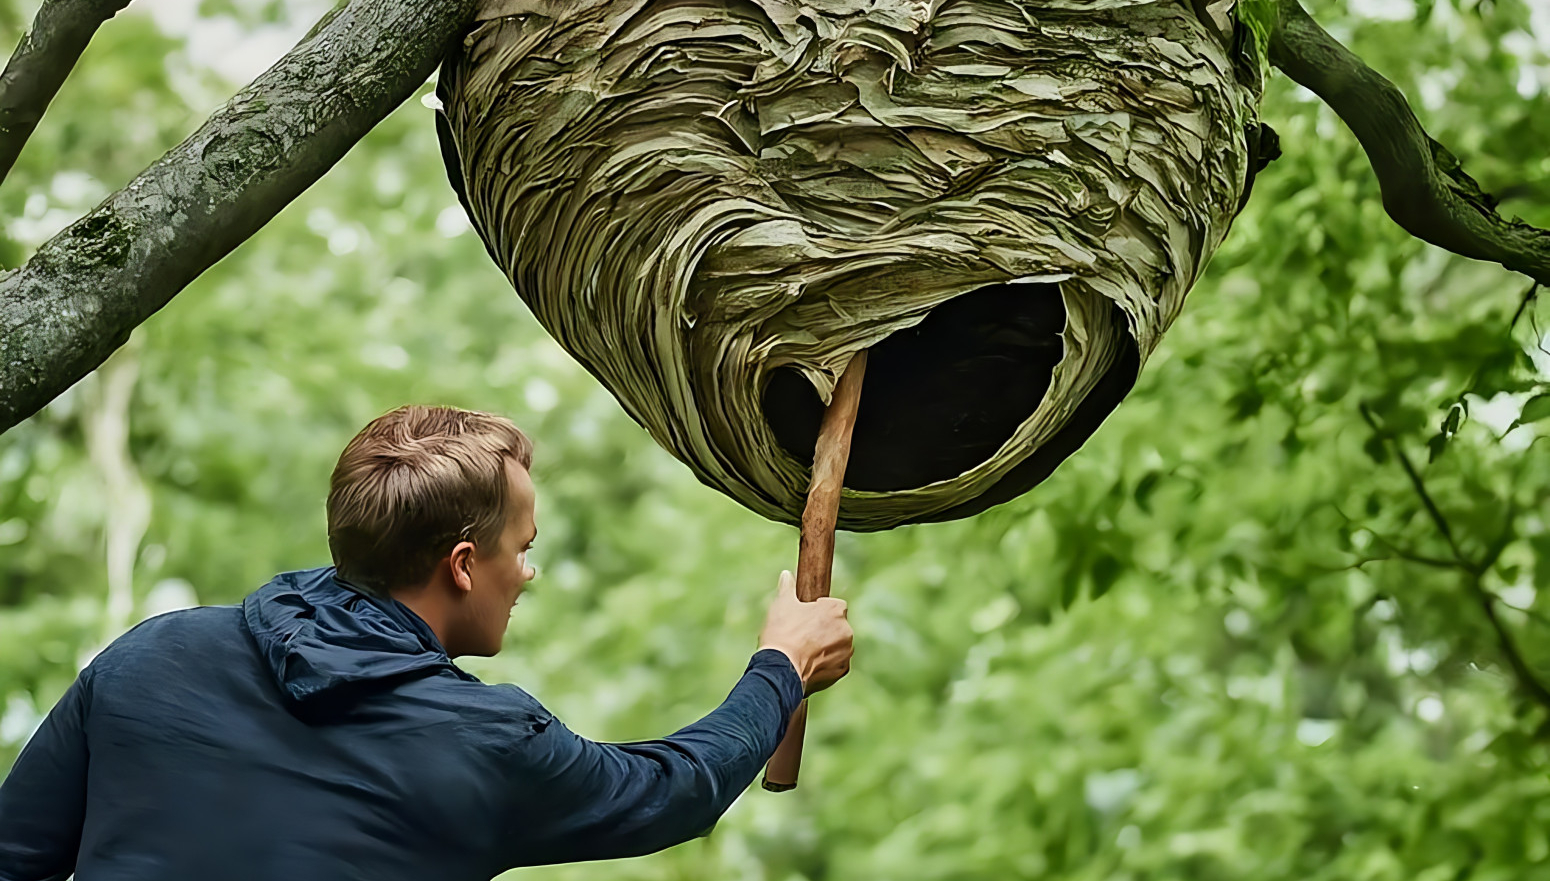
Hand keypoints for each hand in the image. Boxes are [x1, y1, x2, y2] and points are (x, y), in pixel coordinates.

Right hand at [758, 570, 852, 695]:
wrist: (781, 667)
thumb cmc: (783, 632)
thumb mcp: (782, 604)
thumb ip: (787, 587)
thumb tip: (786, 575)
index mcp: (836, 610)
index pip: (834, 605)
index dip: (820, 610)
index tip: (806, 617)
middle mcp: (847, 630)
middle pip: (837, 626)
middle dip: (824, 629)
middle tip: (803, 635)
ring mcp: (846, 651)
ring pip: (838, 645)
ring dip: (826, 647)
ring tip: (804, 651)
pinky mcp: (842, 670)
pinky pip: (836, 663)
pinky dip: (826, 664)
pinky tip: (809, 663)